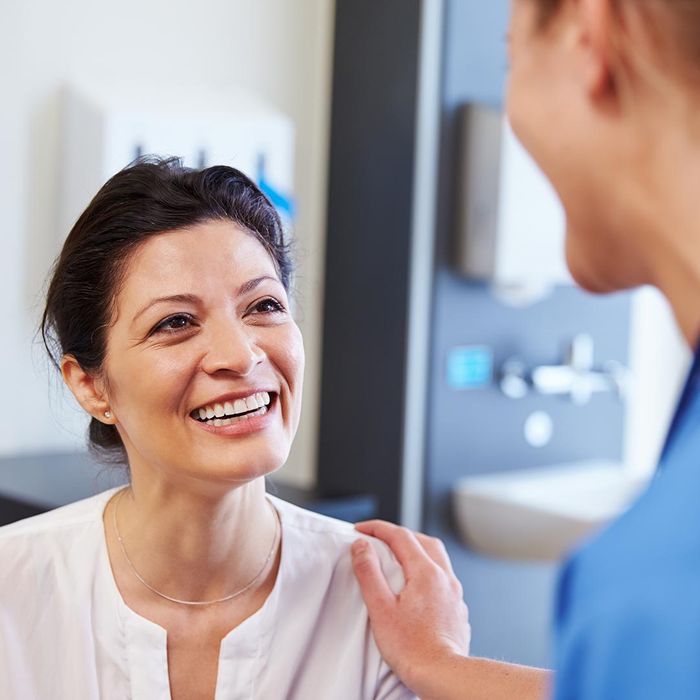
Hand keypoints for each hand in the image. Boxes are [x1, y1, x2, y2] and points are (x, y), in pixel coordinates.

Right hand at [351, 520, 470, 693]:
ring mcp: (454, 593)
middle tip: (380, 538)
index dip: (378, 528)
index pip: (401, 536)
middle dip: (400, 534)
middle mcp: (444, 577)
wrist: (443, 675)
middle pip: (423, 540)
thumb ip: (369, 572)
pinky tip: (419, 584)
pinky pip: (444, 577)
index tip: (361, 529)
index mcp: (426, 572)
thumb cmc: (411, 648)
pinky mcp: (458, 609)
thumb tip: (362, 546)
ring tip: (399, 556)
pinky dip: (428, 570)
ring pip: (438, 557)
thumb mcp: (380, 608)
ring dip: (418, 549)